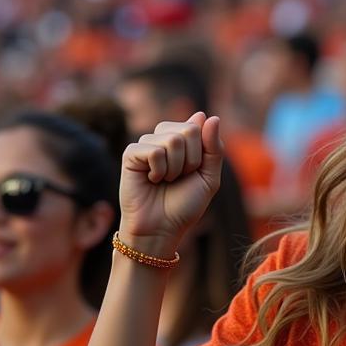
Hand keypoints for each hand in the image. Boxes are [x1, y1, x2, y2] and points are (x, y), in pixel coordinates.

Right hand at [119, 112, 223, 252]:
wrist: (162, 228)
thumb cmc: (184, 205)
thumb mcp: (209, 178)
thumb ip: (214, 148)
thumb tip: (210, 116)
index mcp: (184, 141)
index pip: (200, 126)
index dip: (202, 154)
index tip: (194, 172)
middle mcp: (164, 138)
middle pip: (188, 130)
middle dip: (191, 160)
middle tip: (179, 178)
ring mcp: (147, 144)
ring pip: (172, 139)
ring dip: (176, 168)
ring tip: (166, 180)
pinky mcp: (131, 154)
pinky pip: (154, 150)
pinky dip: (159, 170)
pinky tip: (152, 180)